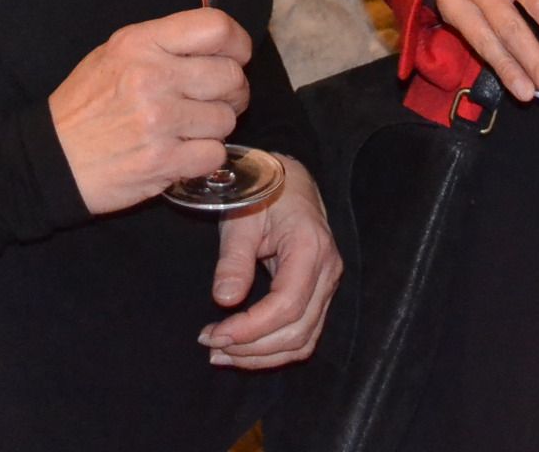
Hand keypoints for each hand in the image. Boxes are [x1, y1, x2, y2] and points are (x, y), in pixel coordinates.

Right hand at [49, 9, 251, 214]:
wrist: (52, 159)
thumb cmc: (85, 105)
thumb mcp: (114, 54)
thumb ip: (163, 43)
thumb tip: (219, 44)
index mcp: (140, 43)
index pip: (216, 28)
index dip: (238, 43)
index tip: (236, 57)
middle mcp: (152, 77)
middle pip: (231, 76)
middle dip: (233, 91)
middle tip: (217, 100)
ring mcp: (159, 121)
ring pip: (226, 119)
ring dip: (215, 127)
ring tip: (188, 129)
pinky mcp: (163, 161)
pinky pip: (215, 154)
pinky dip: (204, 157)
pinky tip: (182, 153)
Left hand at [200, 156, 341, 368]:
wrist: (288, 182)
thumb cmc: (262, 195)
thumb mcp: (241, 220)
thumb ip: (234, 260)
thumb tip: (224, 300)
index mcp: (310, 248)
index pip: (287, 305)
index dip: (252, 328)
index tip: (216, 334)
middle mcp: (327, 272)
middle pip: (297, 331)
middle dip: (253, 348)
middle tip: (211, 347)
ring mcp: (327, 286)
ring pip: (303, 340)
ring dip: (262, 356)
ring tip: (221, 353)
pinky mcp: (319, 295)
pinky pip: (303, 335)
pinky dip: (273, 349)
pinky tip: (243, 349)